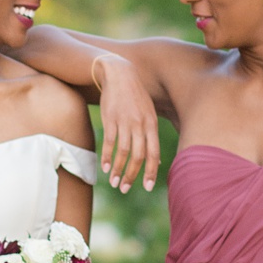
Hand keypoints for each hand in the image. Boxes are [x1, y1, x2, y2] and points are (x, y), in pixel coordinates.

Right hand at [93, 53, 159, 192]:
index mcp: (152, 124)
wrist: (119, 74)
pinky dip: (107, 157)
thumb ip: (152, 138)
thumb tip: (157, 162)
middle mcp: (140, 125)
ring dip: (118, 170)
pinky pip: (109, 142)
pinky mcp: (110, 119)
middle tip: (125, 188)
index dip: (150, 171)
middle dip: (132, 176)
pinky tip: (105, 168)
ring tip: (114, 182)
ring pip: (123, 152)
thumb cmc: (136, 97)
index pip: (153, 153)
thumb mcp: (149, 114)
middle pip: (138, 156)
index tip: (146, 187)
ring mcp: (124, 122)